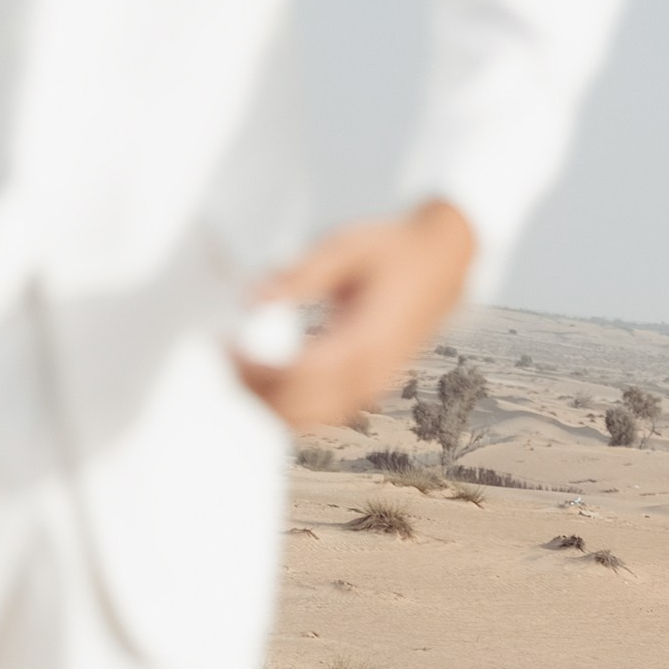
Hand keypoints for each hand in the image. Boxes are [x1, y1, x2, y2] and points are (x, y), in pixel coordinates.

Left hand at [232, 199, 477, 430]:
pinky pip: (324, 415)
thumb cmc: (394, 248)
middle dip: (255, 392)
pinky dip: (292, 408)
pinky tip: (268, 383)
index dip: (256, 369)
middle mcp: (370, 376)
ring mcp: (372, 388)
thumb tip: (253, 298)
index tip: (226, 346)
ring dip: (271, 405)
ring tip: (240, 373)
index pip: (297, 376)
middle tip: (223, 362)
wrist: (445, 259)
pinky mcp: (370, 388)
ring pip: (310, 421)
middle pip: (299, 409)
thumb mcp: (346, 247)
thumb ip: (300, 275)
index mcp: (364, 343)